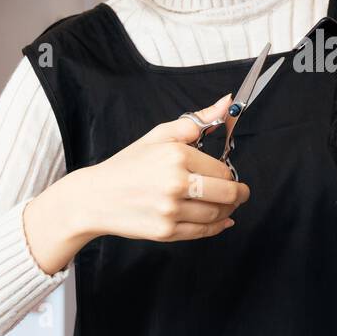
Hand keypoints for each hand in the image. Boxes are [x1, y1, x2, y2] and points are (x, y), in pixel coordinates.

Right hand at [70, 93, 250, 241]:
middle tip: (241, 193)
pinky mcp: (166, 232)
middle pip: (227, 193)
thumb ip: (195, 121)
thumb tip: (226, 103)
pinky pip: (204, 231)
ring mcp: (171, 210)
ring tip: (226, 205)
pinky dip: (218, 226)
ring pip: (218, 213)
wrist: (95, 197)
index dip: (228, 173)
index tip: (227, 175)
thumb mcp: (159, 136)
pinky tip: (221, 220)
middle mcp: (176, 184)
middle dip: (239, 194)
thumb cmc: (128, 165)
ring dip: (229, 210)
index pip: (221, 169)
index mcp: (176, 156)